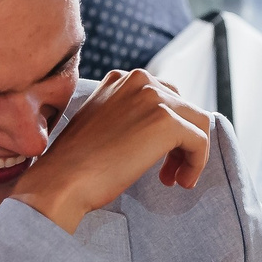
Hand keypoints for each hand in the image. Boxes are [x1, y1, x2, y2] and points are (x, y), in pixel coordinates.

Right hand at [11, 69, 213, 233]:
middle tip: (168, 172)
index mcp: (122, 79)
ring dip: (191, 153)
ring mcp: (154, 97)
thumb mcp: (102, 126)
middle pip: (184, 108)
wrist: (62, 180)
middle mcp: (139, 80)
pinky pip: (200, 141)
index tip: (158, 158)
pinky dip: (196, 163)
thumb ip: (129, 118)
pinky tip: (180, 182)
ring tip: (174, 179)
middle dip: (181, 141)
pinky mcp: (167, 121)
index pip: (165, 97)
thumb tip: (156, 133)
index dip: (168, 131)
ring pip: (197, 123)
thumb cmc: (75, 164)